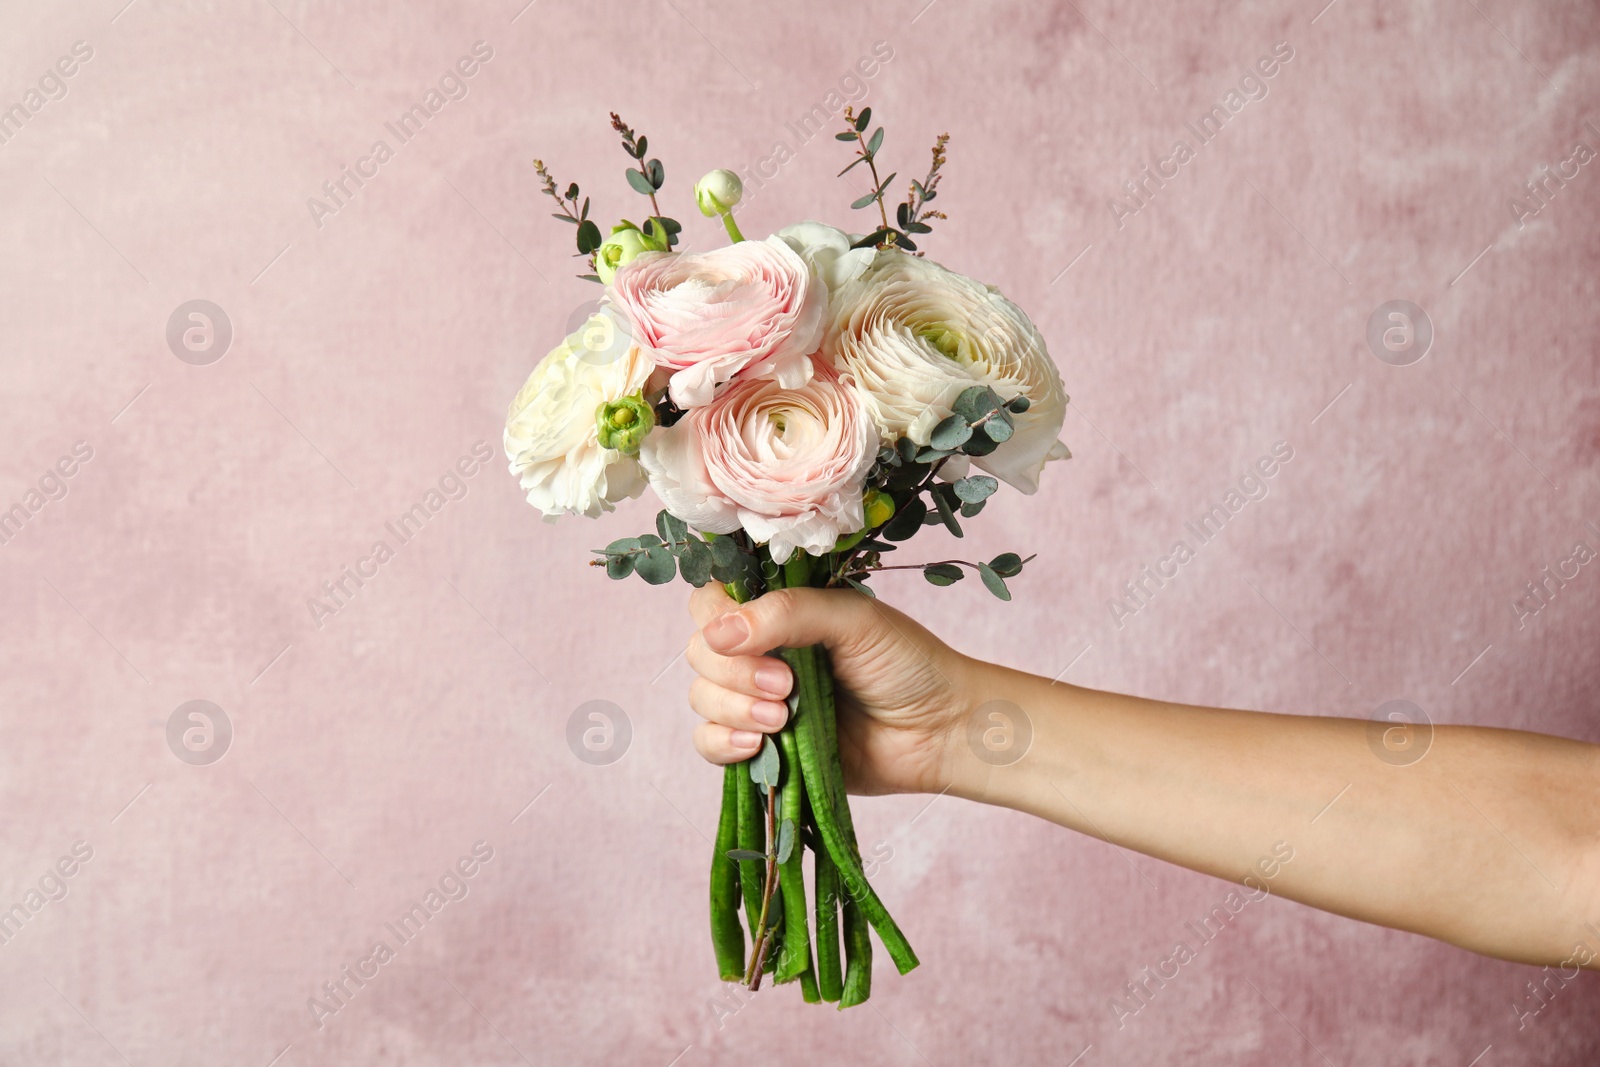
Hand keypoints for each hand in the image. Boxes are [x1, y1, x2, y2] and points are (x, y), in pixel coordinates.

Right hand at [685, 583, 975, 795]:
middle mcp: (762, 652)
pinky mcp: (763, 749)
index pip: (714, 601)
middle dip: (733, 671)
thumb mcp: (853, 620)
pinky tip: (758, 745)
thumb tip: (720, 633)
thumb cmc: (907, 664)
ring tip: (782, 718)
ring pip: (702, 698)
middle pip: (701, 651)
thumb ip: (789, 613)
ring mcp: (758, 701)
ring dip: (733, 708)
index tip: (746, 638)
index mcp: (780, 612)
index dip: (717, 618)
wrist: (939, 732)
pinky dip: (723, 743)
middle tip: (785, 684)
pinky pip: (710, 743)